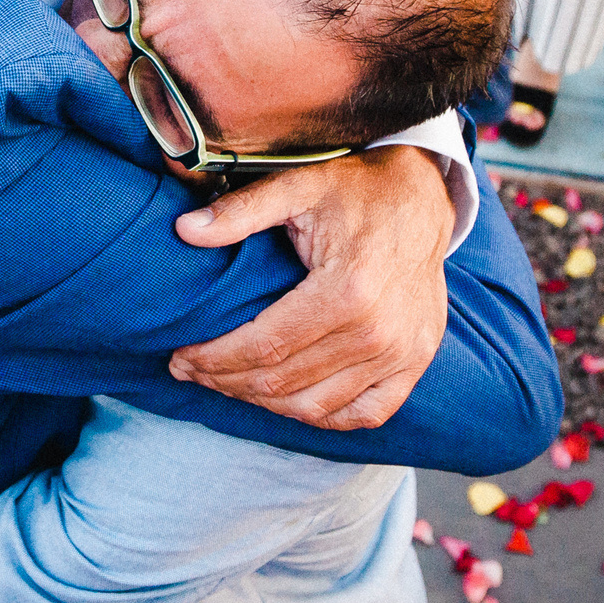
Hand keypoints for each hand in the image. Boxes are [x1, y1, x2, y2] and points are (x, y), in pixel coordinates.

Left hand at [167, 146, 454, 429]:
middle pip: (284, 381)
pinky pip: (363, 413)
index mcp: (348, 290)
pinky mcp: (415, 363)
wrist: (423, 198)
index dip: (215, 358)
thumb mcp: (298, 186)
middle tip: (190, 371)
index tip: (180, 357)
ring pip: (315, 405)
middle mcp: (379, 331)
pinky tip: (285, 400)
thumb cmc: (357, 191)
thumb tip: (184, 231)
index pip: (264, 346)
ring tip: (227, 383)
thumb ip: (242, 211)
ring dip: (263, 402)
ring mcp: (402, 353)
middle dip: (226, 381)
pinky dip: (320, 416)